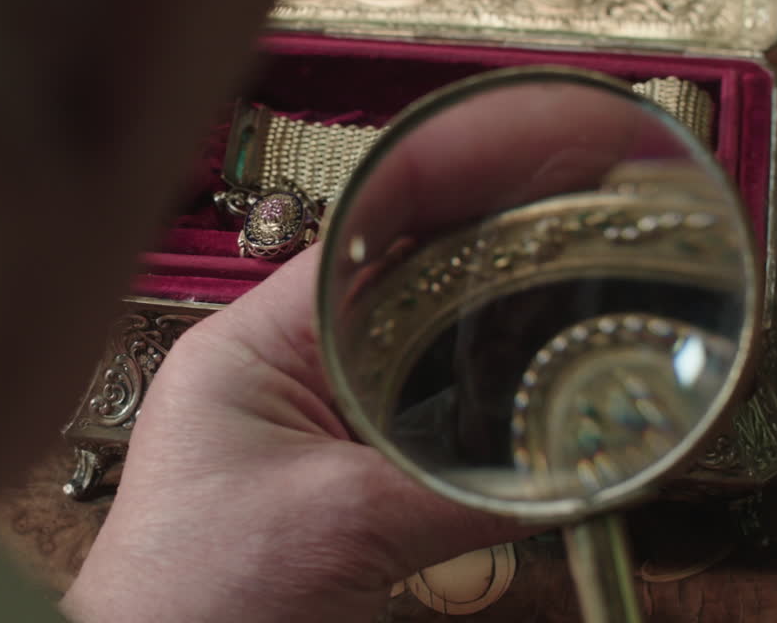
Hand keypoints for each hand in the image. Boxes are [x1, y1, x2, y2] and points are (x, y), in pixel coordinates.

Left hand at [62, 247, 532, 622]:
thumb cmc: (199, 598)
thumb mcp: (345, 522)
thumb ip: (465, 488)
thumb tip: (576, 468)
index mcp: (249, 346)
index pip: (360, 242)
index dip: (450, 204)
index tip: (534, 194)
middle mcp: (271, 371)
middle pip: (394, 300)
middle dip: (481, 282)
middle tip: (577, 262)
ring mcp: (296, 427)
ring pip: (406, 367)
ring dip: (475, 357)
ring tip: (566, 329)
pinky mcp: (321, 480)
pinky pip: (405, 430)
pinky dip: (460, 426)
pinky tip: (519, 422)